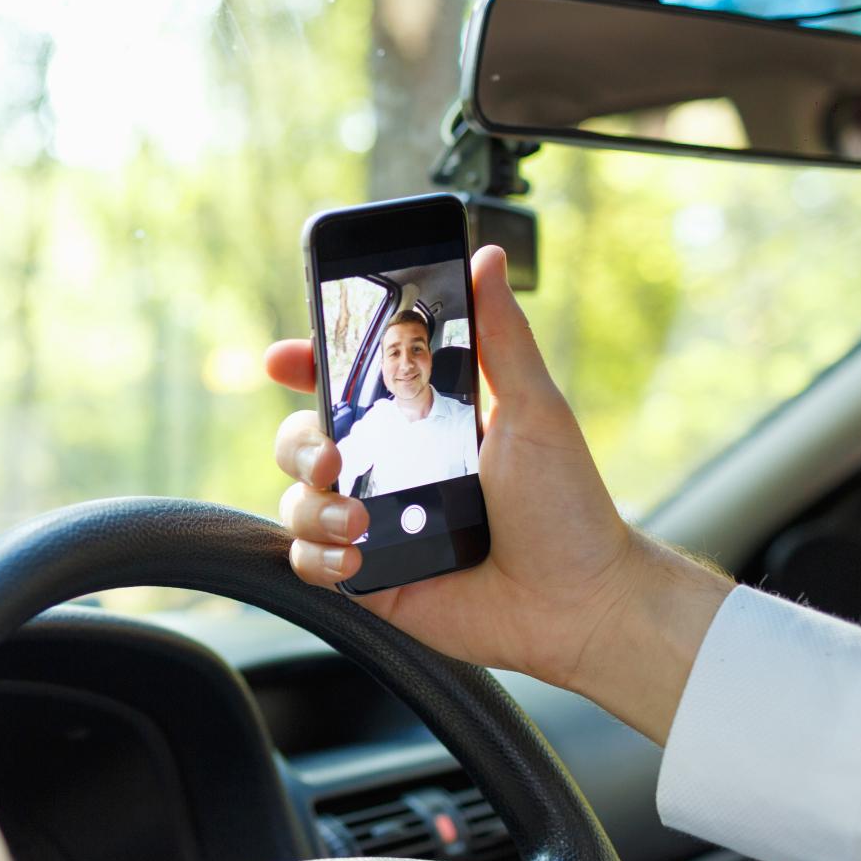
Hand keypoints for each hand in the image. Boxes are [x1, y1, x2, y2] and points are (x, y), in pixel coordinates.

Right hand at [267, 246, 731, 743]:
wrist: (577, 602)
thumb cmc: (566, 506)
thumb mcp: (533, 410)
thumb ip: (502, 336)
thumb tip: (486, 257)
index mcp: (418, 424)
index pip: (344, 386)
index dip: (305, 366)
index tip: (283, 358)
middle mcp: (387, 471)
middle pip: (300, 440)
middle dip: (298, 443)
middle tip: (332, 455)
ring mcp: (373, 526)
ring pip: (296, 501)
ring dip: (313, 507)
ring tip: (361, 521)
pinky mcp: (367, 579)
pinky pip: (307, 560)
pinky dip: (318, 556)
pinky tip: (357, 561)